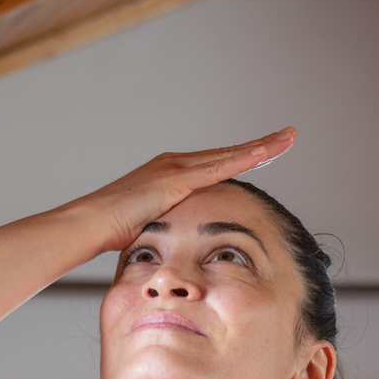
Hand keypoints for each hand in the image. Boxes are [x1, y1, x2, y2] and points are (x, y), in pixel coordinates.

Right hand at [66, 128, 297, 253]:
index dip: (243, 157)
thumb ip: (168, 226)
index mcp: (171, 173)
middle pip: (228, 152)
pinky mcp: (175, 178)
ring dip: (260, 146)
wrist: (90, 223)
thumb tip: (180, 243)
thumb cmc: (113, 231)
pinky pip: (218, 167)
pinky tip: (264, 152)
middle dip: (260, 144)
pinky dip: (243, 158)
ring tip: (287, 137)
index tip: (267, 152)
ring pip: (229, 154)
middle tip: (288, 135)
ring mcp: (175, 168)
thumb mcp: (150, 226)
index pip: (216, 163)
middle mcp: (175, 163)